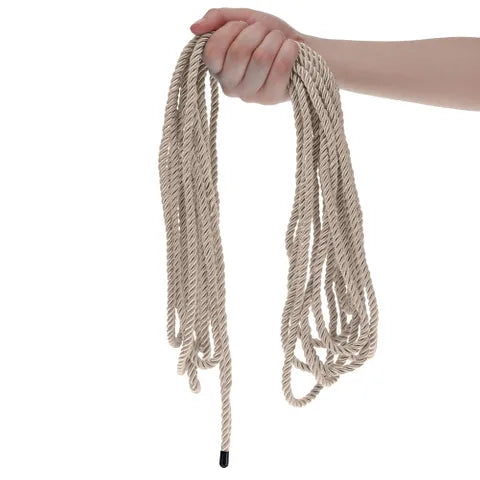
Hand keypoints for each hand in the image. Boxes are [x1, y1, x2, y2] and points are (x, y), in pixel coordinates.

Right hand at [190, 8, 306, 104]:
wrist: (299, 50)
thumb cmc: (268, 36)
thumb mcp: (244, 20)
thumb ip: (219, 19)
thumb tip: (194, 27)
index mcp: (218, 68)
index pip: (212, 51)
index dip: (230, 30)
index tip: (243, 26)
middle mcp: (230, 86)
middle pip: (238, 52)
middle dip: (257, 31)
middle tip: (265, 32)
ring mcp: (250, 95)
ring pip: (261, 58)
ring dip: (274, 39)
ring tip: (279, 40)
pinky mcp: (270, 98)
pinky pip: (279, 67)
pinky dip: (289, 49)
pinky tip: (290, 49)